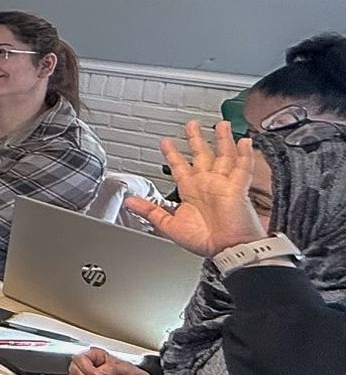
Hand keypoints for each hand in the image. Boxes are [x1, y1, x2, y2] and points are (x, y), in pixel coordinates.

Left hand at [125, 121, 265, 257]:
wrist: (226, 250)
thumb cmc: (204, 241)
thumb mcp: (169, 225)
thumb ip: (150, 211)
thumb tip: (129, 202)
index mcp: (191, 191)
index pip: (180, 166)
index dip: (172, 153)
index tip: (165, 141)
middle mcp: (207, 184)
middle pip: (202, 155)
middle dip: (196, 138)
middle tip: (191, 124)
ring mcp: (223, 185)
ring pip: (224, 156)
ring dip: (223, 140)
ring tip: (221, 125)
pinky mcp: (238, 188)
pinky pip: (243, 168)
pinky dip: (245, 155)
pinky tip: (244, 141)